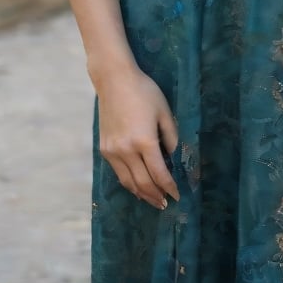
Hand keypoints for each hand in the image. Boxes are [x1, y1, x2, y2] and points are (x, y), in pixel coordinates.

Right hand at [97, 67, 179, 210]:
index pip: (159, 174)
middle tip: (166, 203)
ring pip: (128, 182)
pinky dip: (129, 182)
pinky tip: (137, 185)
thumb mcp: (164, 112)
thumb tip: (176, 159)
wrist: (114, 80)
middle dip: (157, 196)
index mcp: (144, 141)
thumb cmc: (144, 91)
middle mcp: (126, 150)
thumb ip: (171, 137)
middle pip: (143, 183)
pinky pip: (118, 172)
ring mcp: (113, 151)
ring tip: (154, 200)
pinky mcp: (104, 149)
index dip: (170, 187)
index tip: (178, 195)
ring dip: (142, 194)